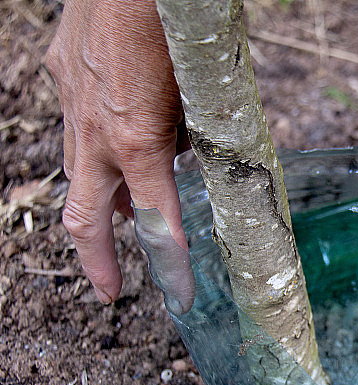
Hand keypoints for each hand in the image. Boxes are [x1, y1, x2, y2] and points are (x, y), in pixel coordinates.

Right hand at [46, 0, 190, 305]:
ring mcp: (73, 102)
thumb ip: (192, 133)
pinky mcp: (63, 73)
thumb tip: (185, 158)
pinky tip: (117, 148)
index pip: (156, 221)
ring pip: (78, 170)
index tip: (179, 292)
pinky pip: (77, 127)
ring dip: (102, 203)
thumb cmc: (177, 23)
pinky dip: (97, 151)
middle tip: (113, 290)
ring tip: (126, 218)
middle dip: (99, 260)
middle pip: (86, 216)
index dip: (169, 263)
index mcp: (137, 139)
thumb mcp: (200, 91)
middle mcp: (96, 130)